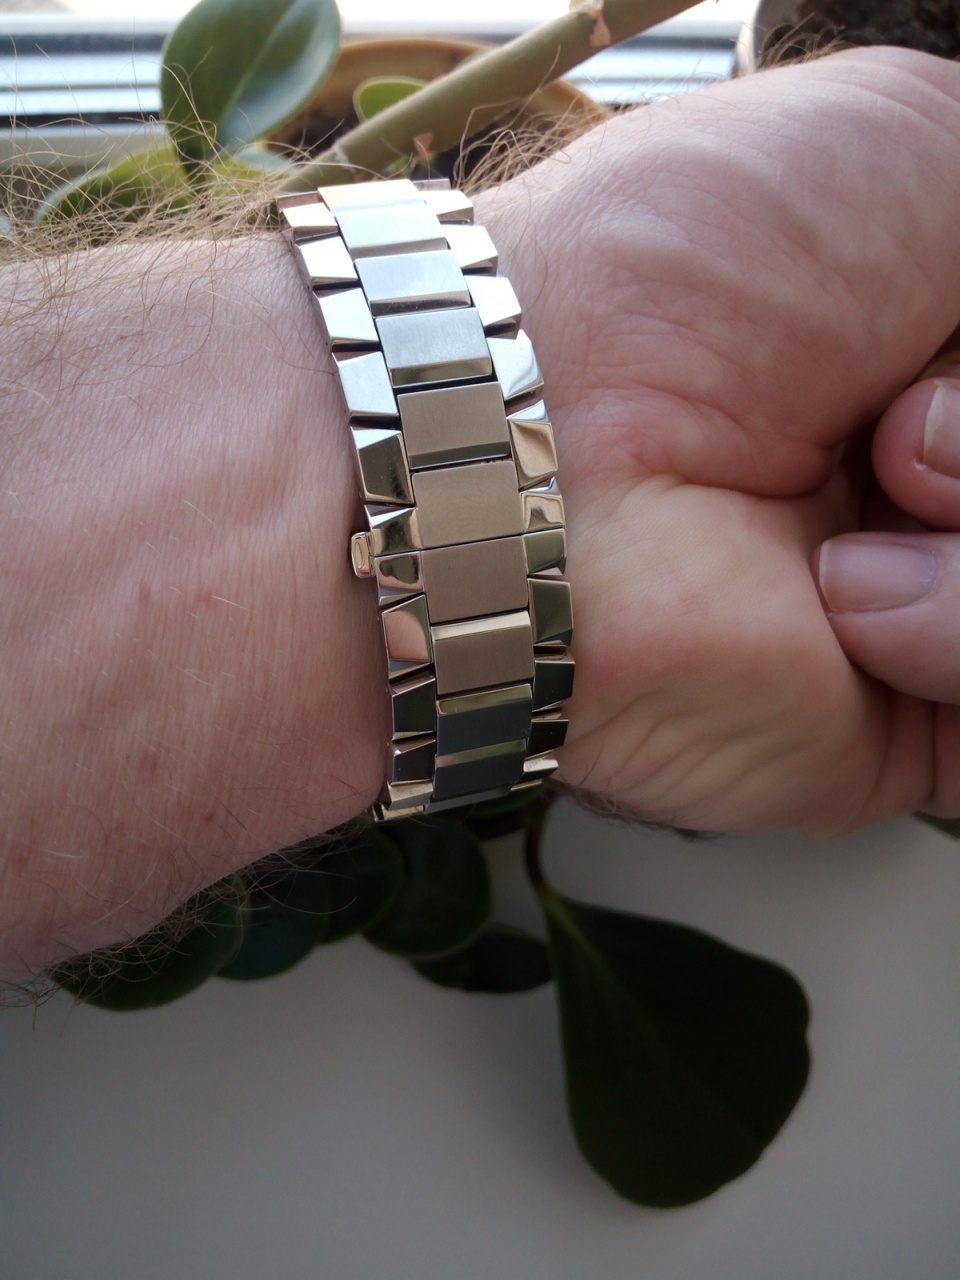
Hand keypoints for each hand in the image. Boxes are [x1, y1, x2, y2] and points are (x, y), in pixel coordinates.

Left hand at [479, 46, 959, 832]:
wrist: (533, 457)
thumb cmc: (674, 278)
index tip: (942, 336)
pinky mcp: (915, 734)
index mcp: (933, 362)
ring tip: (884, 481)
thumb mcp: (916, 148)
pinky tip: (850, 590)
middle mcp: (937, 489)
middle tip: (903, 420)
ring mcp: (933, 611)